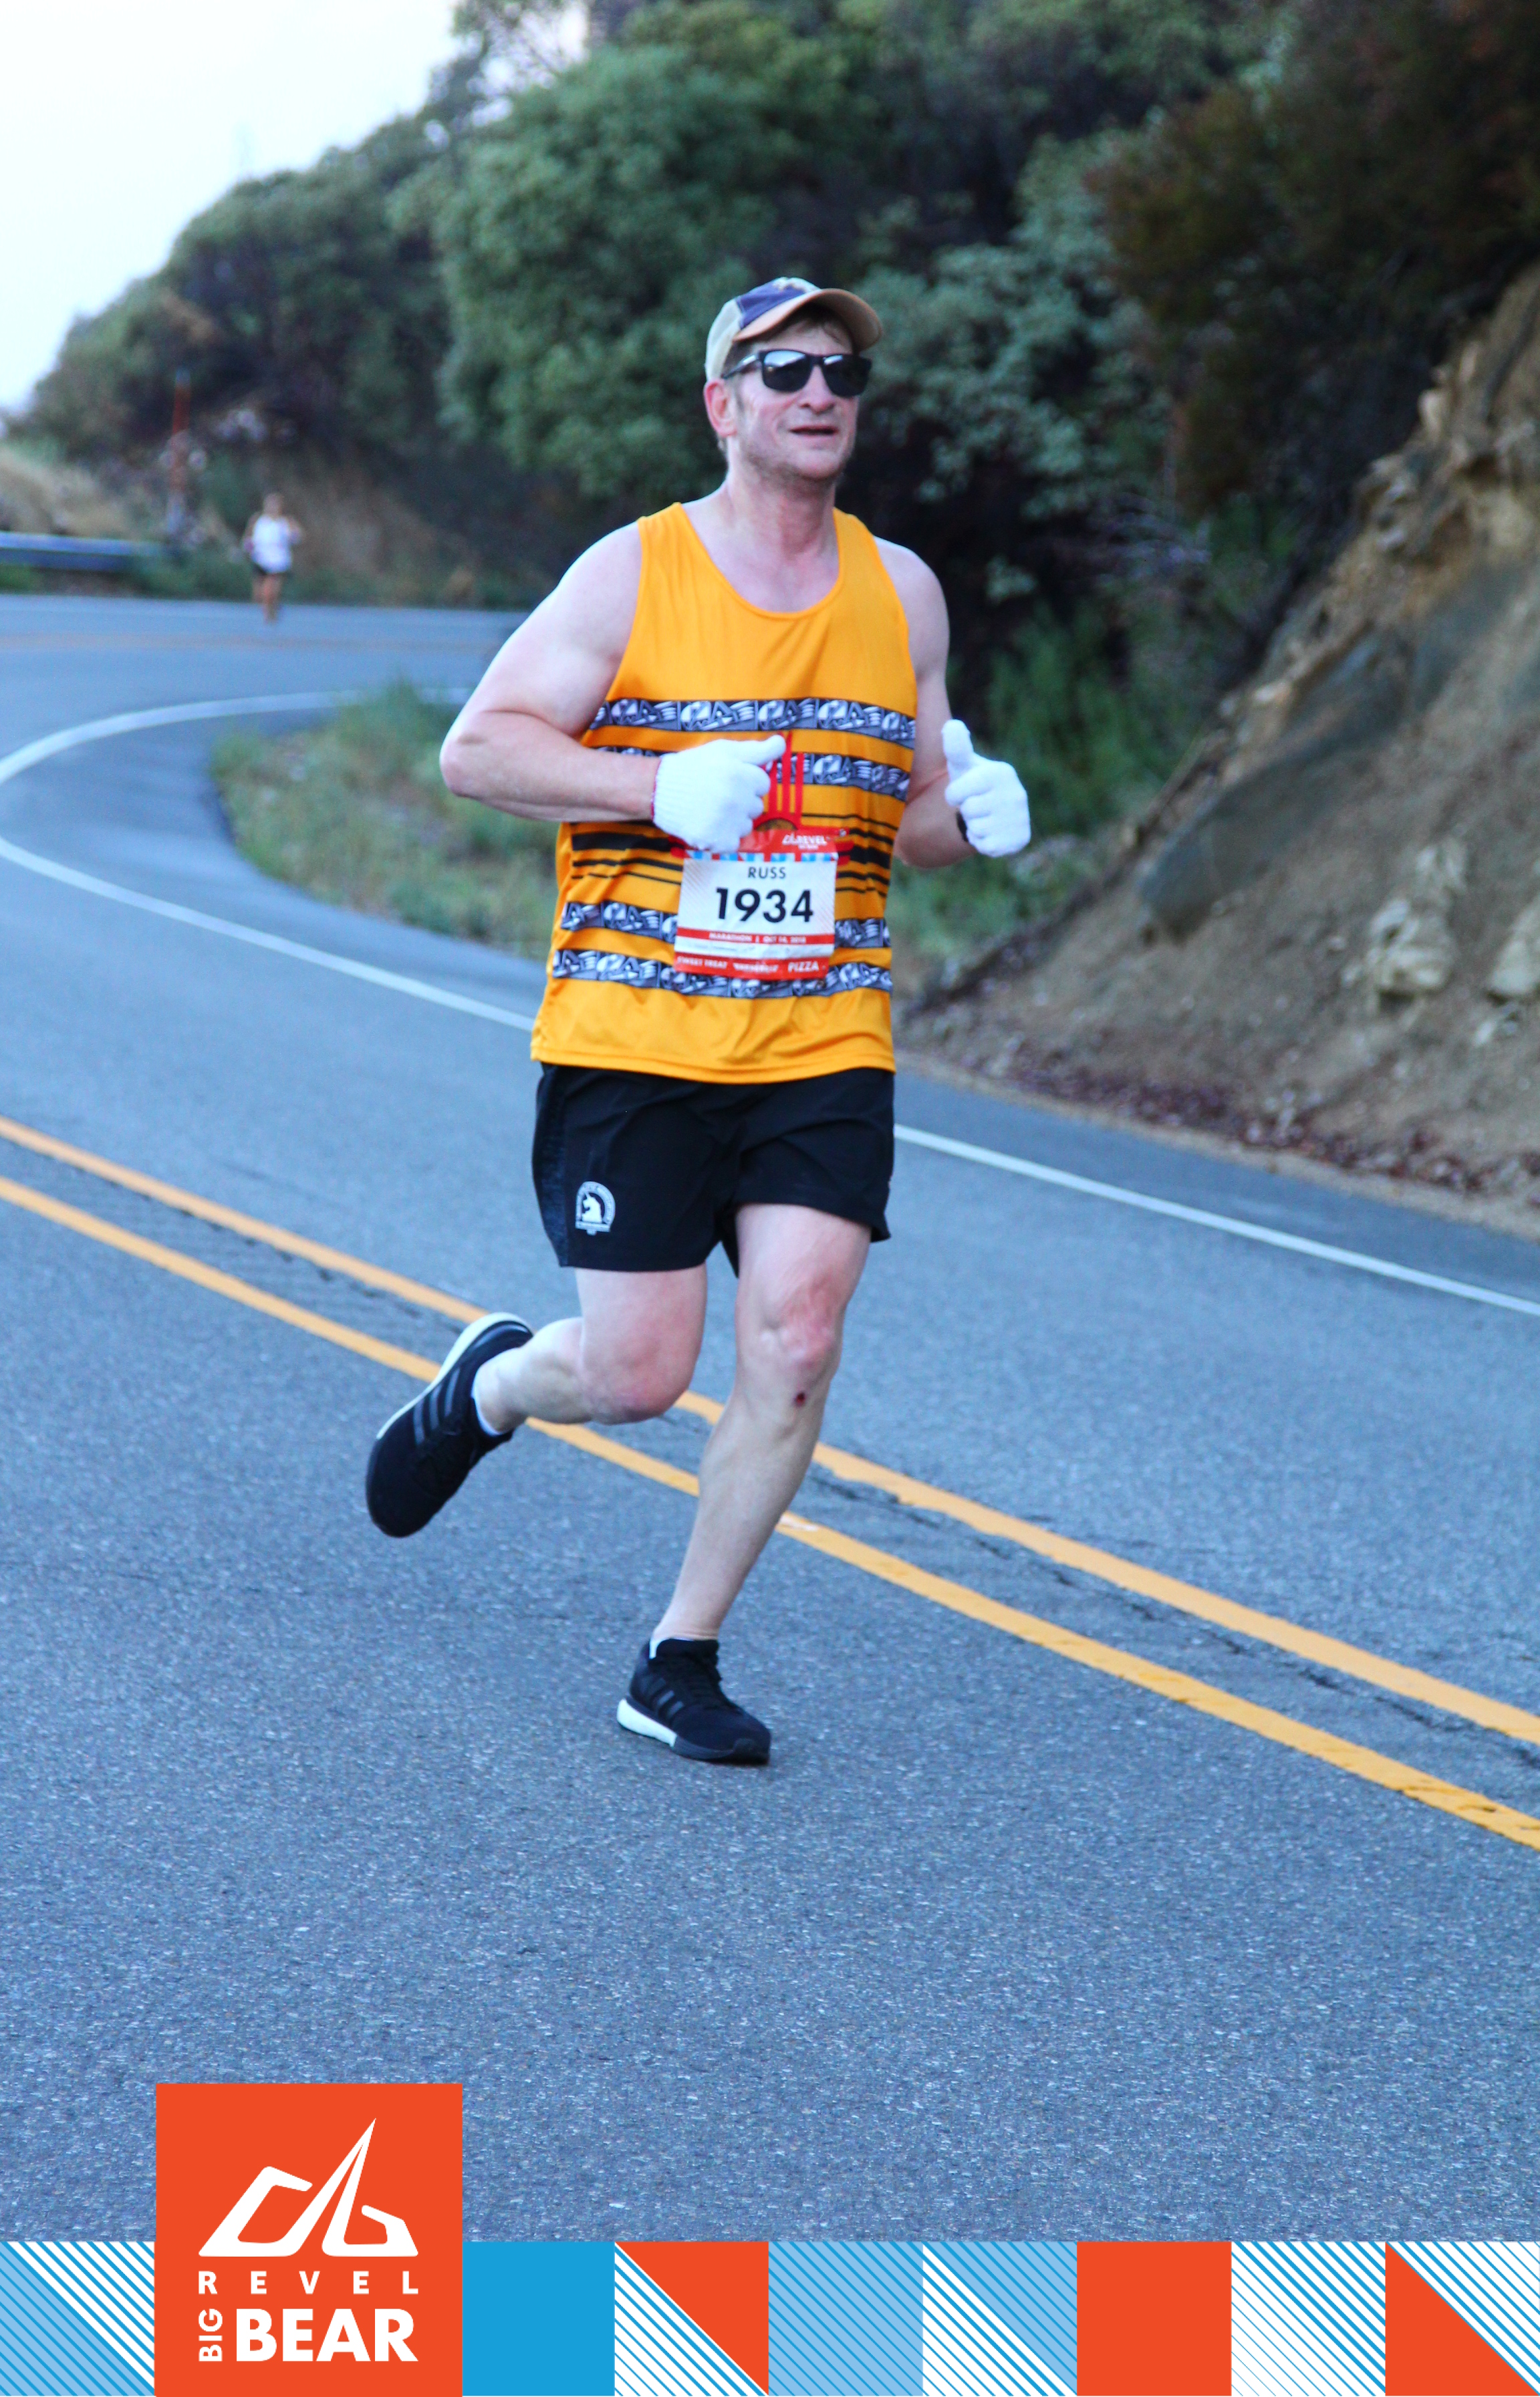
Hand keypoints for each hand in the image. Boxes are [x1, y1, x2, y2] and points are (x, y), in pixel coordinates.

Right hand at [652, 735, 781, 851]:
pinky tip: (709, 823)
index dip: (748, 781)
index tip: (730, 779)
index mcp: (741, 774)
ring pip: (747, 826)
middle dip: (743, 801)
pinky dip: (723, 837)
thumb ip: (756, 750)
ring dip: (735, 821)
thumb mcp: (724, 750)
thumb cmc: (694, 767)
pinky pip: (734, 843)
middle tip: (718, 794)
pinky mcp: (716, 840)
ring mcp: (727, 822)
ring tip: (712, 809)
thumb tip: (781, 743)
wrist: (659, 788)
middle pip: (757, 806)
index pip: (764, 784)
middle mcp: (737, 799)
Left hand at [942, 720, 1030, 856]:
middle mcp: (1016, 793)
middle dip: (966, 811)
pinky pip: (985, 847)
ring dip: (973, 827)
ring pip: (976, 829)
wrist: (996, 812)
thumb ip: (956, 747)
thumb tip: (951, 727)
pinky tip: (991, 832)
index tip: (962, 791)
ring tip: (984, 817)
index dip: (953, 795)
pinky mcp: (1019, 839)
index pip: (957, 792)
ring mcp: (1020, 817)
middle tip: (978, 805)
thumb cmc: (974, 783)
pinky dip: (982, 843)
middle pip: (968, 811)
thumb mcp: (963, 765)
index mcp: (1001, 772)